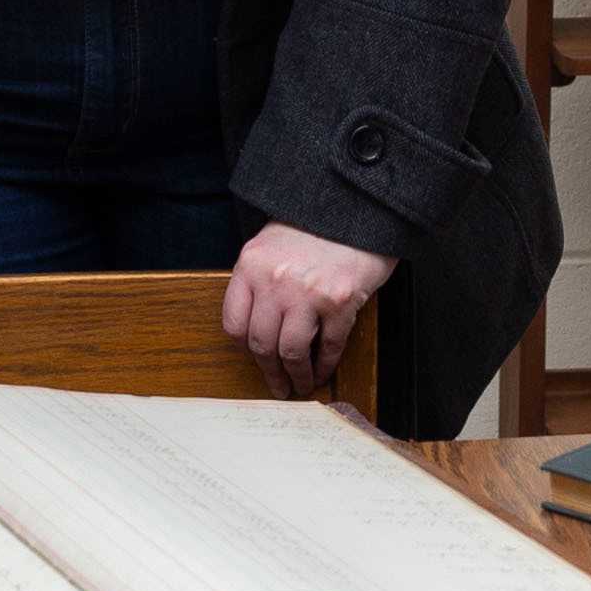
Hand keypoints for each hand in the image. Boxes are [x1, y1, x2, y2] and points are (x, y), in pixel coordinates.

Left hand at [227, 226, 395, 397]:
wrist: (357, 206)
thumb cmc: (316, 225)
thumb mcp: (271, 244)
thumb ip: (258, 280)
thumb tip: (259, 326)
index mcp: (251, 265)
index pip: (233, 323)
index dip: (244, 349)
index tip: (254, 358)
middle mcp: (274, 280)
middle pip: (261, 343)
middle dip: (269, 371)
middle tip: (277, 385)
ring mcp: (307, 292)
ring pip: (291, 351)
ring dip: (296, 375)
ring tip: (301, 384)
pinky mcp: (339, 302)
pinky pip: (328, 345)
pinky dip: (324, 364)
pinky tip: (323, 370)